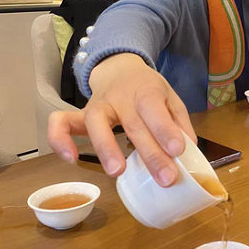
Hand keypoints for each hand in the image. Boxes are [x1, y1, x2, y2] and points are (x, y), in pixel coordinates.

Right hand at [48, 53, 195, 186]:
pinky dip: (59, 139)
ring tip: (117, 172)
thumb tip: (189, 150)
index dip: (166, 130)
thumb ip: (179, 122)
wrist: (119, 69)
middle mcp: (120, 97)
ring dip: (106, 147)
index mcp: (146, 91)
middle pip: (133, 124)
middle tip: (165, 179)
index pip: (155, 109)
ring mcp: (97, 105)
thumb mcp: (171, 98)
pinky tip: (71, 160)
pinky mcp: (79, 115)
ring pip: (96, 123)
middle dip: (150, 154)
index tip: (178, 151)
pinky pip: (60, 123)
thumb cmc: (148, 90)